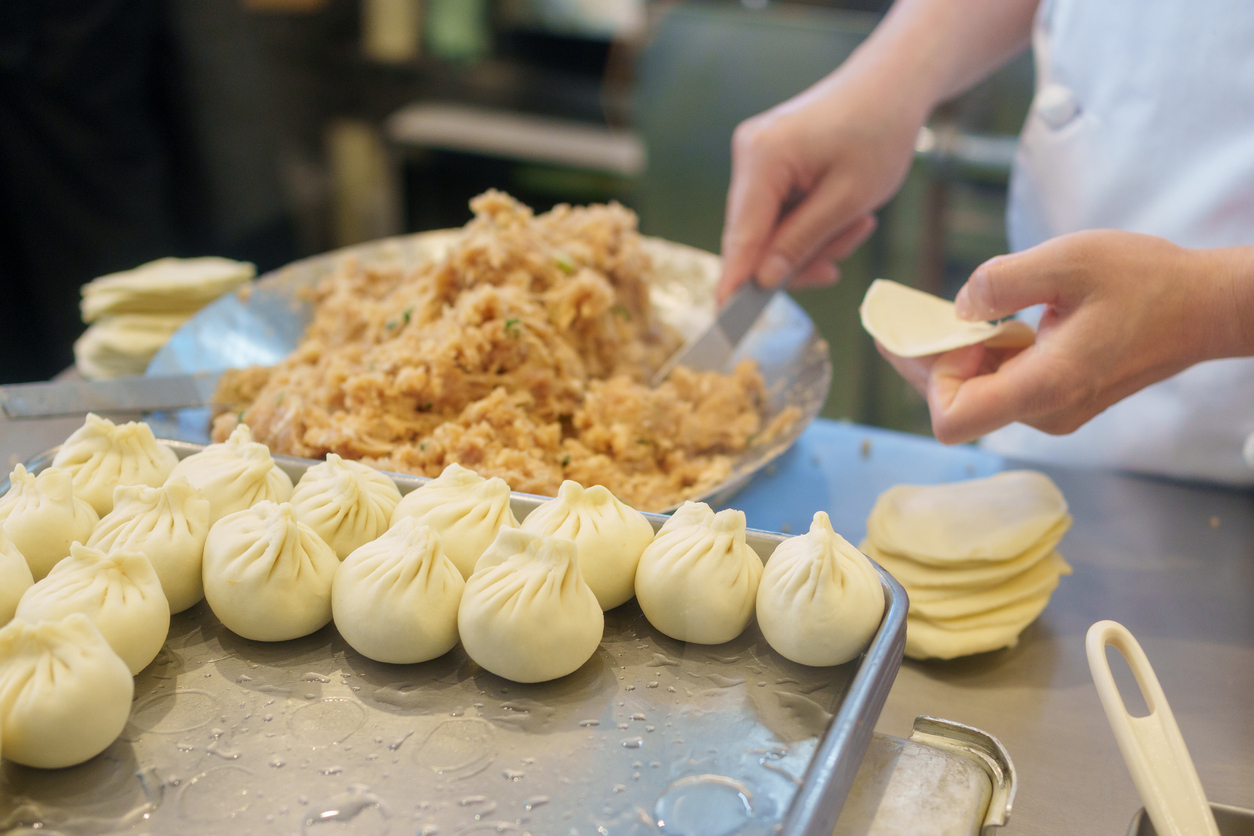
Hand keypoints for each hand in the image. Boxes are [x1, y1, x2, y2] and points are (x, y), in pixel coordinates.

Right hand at [717, 67, 926, 302]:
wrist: (891, 85)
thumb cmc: (879, 133)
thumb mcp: (848, 199)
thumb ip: (800, 242)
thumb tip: (763, 281)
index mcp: (763, 158)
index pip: (742, 234)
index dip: (735, 280)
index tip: (725, 318)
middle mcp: (748, 155)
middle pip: (754, 236)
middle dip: (796, 258)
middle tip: (838, 266)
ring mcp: (755, 159)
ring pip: (770, 230)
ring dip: (812, 242)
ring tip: (857, 226)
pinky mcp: (768, 164)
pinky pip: (780, 213)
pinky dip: (810, 225)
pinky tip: (844, 217)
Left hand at [878, 230, 1249, 443]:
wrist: (1206, 307)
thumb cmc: (1147, 280)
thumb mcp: (1070, 260)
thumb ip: (1003, 281)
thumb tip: (959, 309)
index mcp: (1045, 386)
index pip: (953, 419)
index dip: (934, 377)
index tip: (950, 331)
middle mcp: (1045, 412)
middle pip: (958, 407)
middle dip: (929, 363)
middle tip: (903, 320)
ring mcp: (1054, 411)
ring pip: (979, 396)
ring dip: (958, 357)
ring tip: (953, 314)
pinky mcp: (1060, 401)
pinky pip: (1003, 386)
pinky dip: (985, 358)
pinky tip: (989, 323)